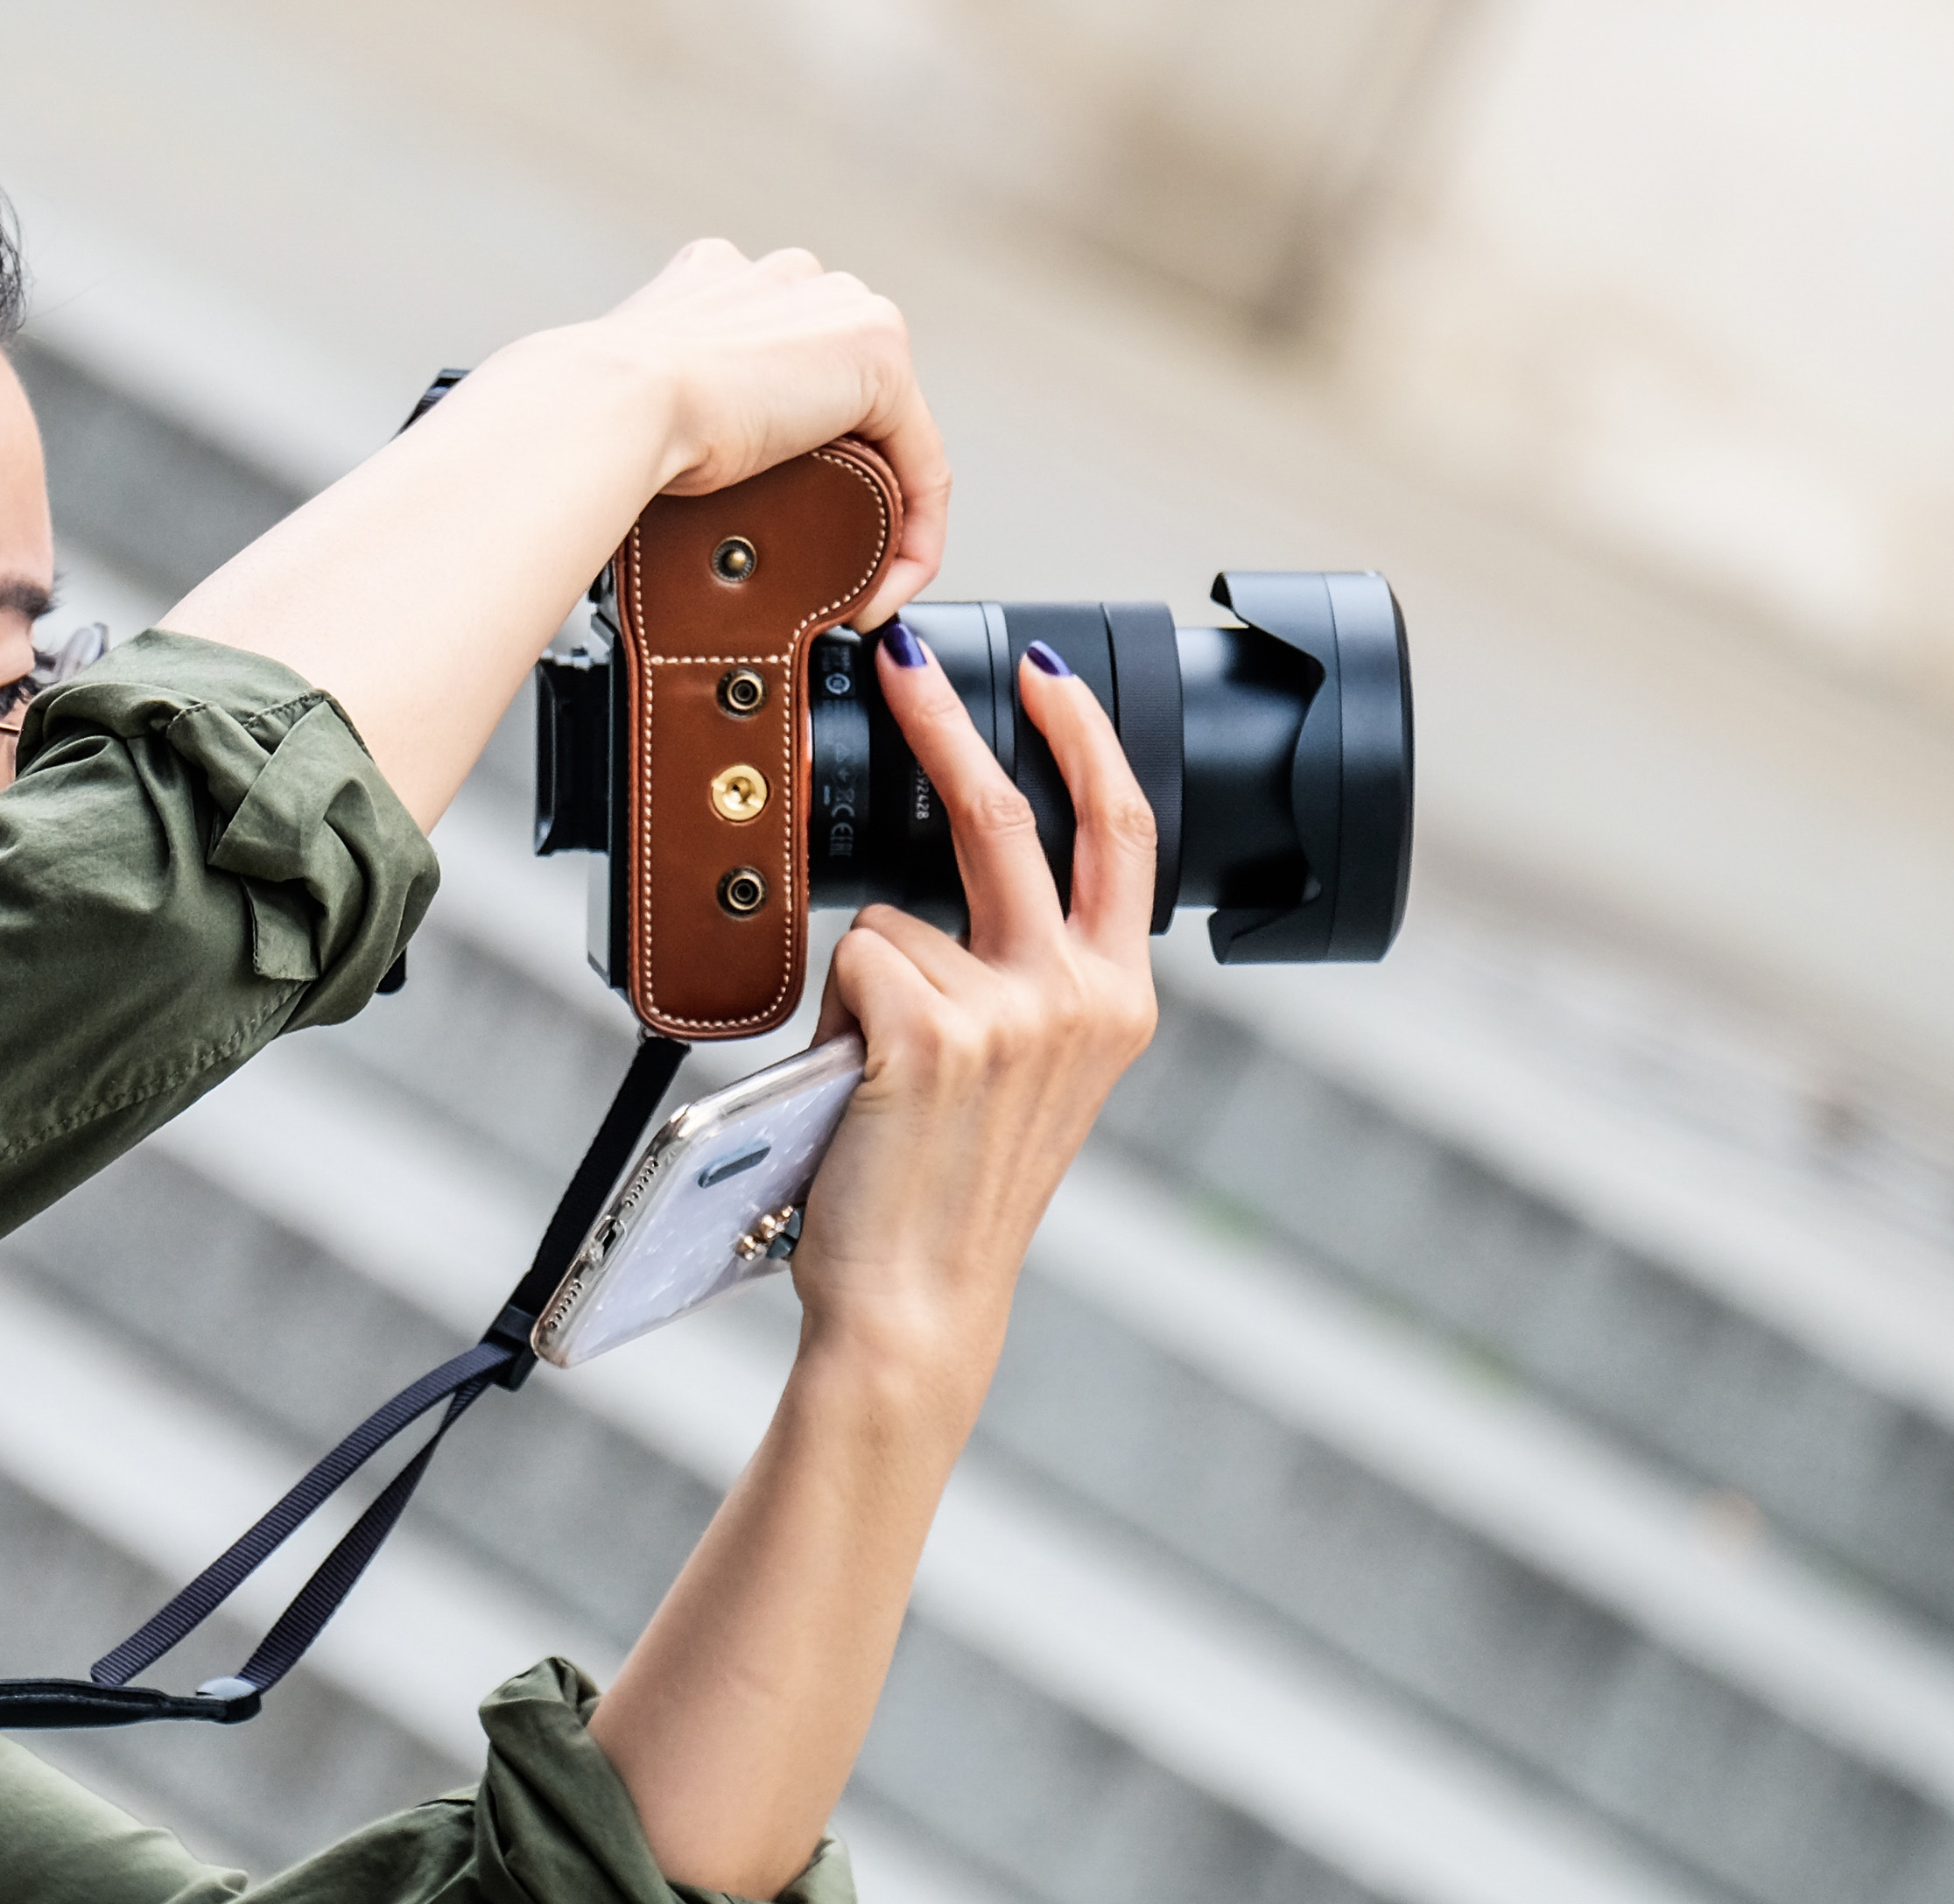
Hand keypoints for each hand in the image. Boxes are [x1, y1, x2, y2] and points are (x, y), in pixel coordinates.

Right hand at [600, 240, 949, 620]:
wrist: (608, 405)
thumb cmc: (593, 414)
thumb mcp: (637, 403)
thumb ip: (670, 407)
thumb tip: (682, 466)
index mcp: (719, 280)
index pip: (781, 361)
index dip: (782, 443)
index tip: (762, 513)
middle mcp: (786, 280)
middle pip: (838, 392)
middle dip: (836, 479)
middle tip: (806, 559)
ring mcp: (836, 310)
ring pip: (884, 428)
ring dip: (876, 513)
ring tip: (845, 584)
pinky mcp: (878, 358)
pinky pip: (921, 463)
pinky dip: (911, 538)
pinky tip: (879, 590)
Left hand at [793, 623, 1158, 1377]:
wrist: (920, 1297)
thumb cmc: (950, 1185)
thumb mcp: (1026, 1071)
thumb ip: (1016, 977)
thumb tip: (934, 892)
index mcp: (1117, 999)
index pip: (1120, 832)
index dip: (1084, 736)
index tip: (1045, 670)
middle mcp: (1081, 996)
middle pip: (1011, 816)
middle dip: (946, 721)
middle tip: (900, 656)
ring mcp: (1010, 1012)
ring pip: (894, 913)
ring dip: (862, 975)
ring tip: (875, 1069)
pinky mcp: (930, 1031)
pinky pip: (851, 959)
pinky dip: (832, 1010)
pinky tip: (855, 1081)